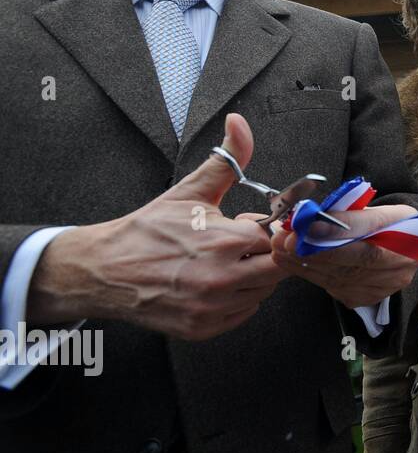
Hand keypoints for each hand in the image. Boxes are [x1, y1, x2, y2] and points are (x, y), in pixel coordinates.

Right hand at [28, 113, 286, 338]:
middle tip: (237, 246)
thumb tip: (239, 123)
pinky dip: (236, 300)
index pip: (276, 239)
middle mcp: (221, 279)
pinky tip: (213, 284)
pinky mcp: (204, 329)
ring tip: (220, 263)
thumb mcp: (190, 191)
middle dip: (263, 254)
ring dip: (251, 277)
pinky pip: (243, 314)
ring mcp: (212, 309)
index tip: (244, 226)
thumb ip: (226, 160)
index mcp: (222, 242)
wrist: (104, 270)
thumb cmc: (149, 229)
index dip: (264, 230)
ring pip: (262, 292)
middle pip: (277, 269)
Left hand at [270, 205, 417, 308]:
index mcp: (407, 234)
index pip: (369, 231)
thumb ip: (350, 213)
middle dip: (312, 249)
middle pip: (351, 260)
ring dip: (304, 262)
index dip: (336, 230)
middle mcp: (398, 265)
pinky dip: (311, 274)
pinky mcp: (367, 297)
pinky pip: (334, 287)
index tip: (305, 225)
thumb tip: (313, 215)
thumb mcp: (380, 208)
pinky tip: (293, 263)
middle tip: (283, 238)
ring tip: (280, 248)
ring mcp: (383, 286)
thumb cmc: (392, 224)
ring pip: (338, 276)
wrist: (411, 249)